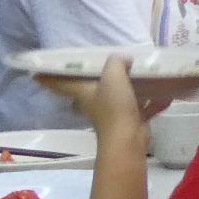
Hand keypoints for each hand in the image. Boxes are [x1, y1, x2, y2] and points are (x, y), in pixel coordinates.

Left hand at [40, 55, 154, 135]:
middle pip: (84, 90)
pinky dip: (150, 103)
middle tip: (93, 70)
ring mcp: (110, 112)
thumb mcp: (113, 76)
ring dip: (123, 89)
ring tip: (135, 76)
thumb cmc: (114, 106)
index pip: (59, 82)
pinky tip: (165, 96)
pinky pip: (139, 107)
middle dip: (86, 82)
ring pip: (114, 97)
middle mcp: (93, 102)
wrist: (127, 139)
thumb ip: (116, 63)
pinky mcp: (128, 120)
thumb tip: (123, 59)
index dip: (47, 77)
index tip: (33, 74)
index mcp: (83, 92)